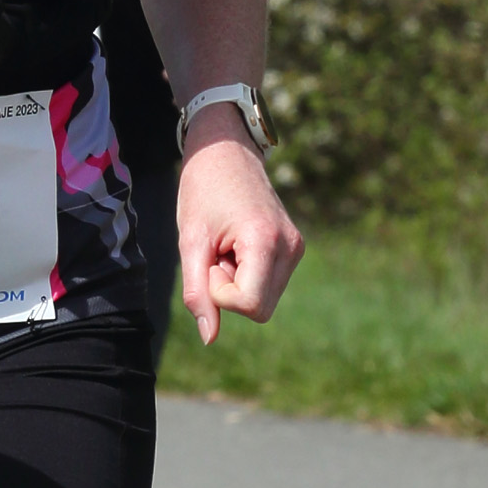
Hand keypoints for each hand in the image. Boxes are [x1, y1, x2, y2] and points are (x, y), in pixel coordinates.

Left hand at [177, 122, 303, 344]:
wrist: (225, 150)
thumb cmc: (203, 190)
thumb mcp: (191, 241)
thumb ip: (198, 291)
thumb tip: (209, 338)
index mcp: (267, 241)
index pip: (250, 306)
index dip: (221, 294)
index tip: (210, 259)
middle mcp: (290, 247)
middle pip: (260, 309)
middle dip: (230, 291)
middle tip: (216, 253)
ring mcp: (296, 248)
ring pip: (264, 300)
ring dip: (237, 282)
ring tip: (226, 246)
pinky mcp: (293, 247)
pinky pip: (267, 284)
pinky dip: (246, 274)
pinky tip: (236, 245)